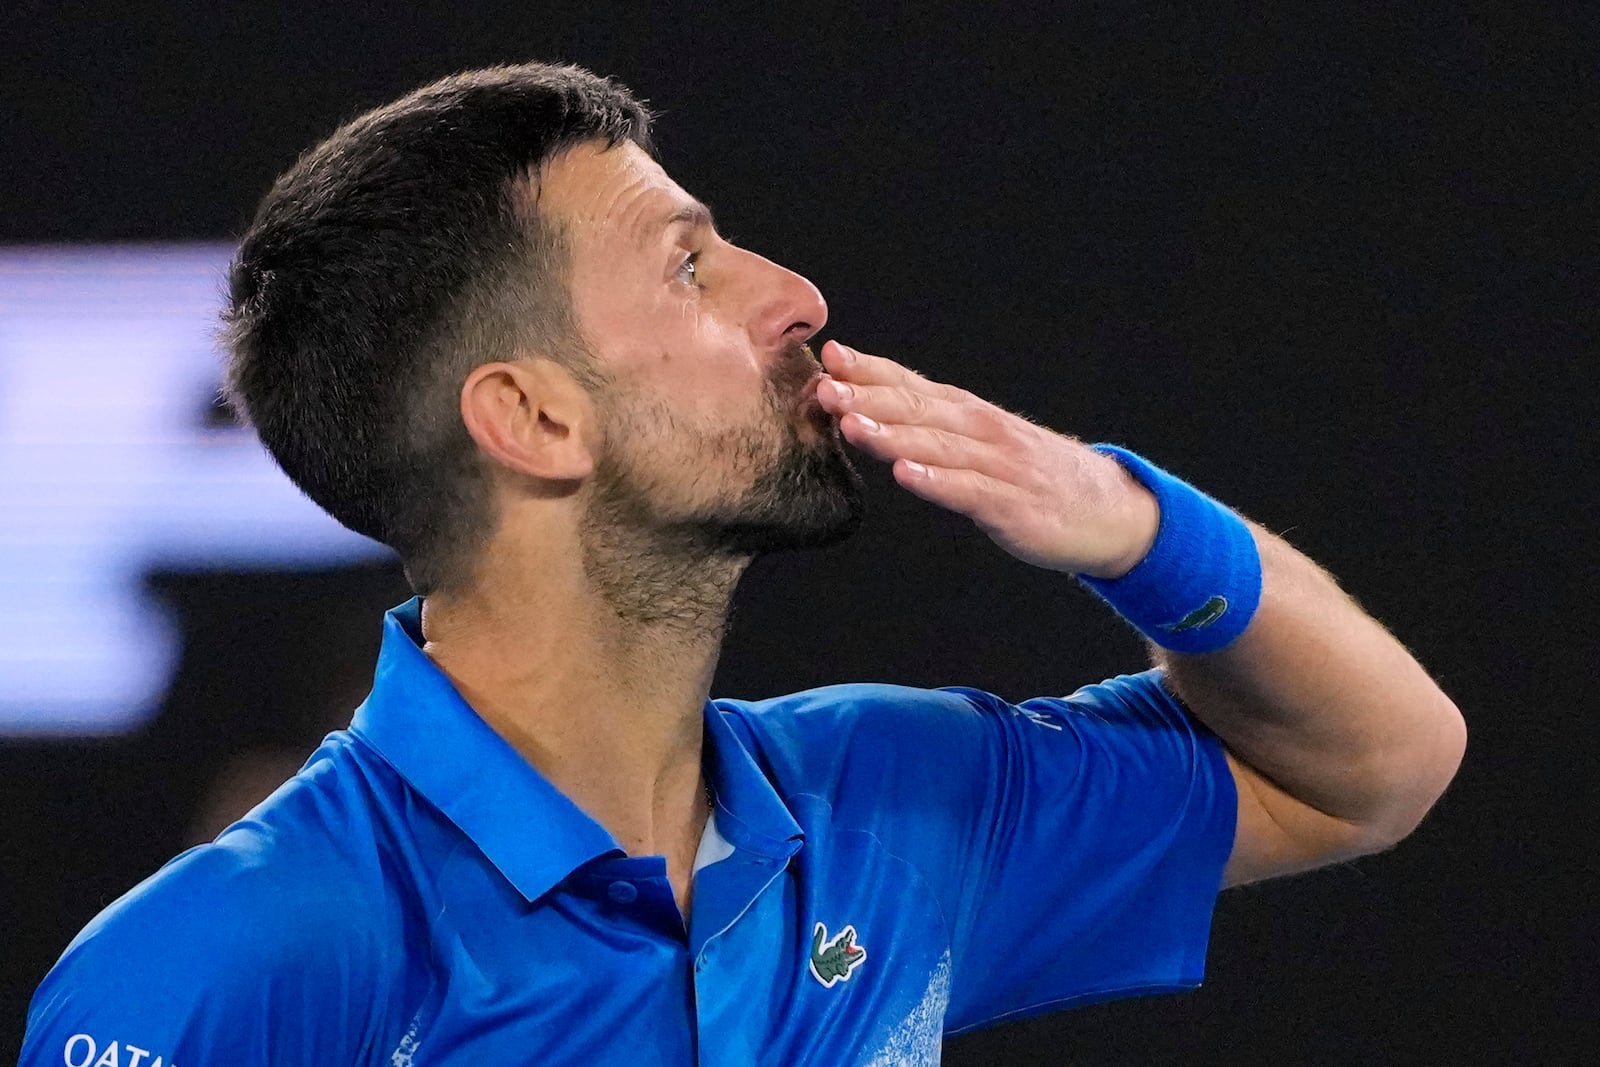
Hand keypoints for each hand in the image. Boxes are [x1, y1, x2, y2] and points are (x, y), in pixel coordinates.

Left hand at [814, 340, 1159, 578]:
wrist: (1108, 510)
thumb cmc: (1032, 476)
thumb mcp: (980, 443)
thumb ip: (931, 429)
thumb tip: (870, 413)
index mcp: (968, 414)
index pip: (913, 384)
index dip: (871, 369)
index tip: (829, 355)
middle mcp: (981, 431)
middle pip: (917, 409)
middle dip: (868, 396)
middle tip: (823, 387)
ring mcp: (997, 466)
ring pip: (937, 446)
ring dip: (892, 434)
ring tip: (852, 425)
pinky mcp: (1013, 505)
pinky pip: (969, 491)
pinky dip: (937, 481)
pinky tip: (906, 475)